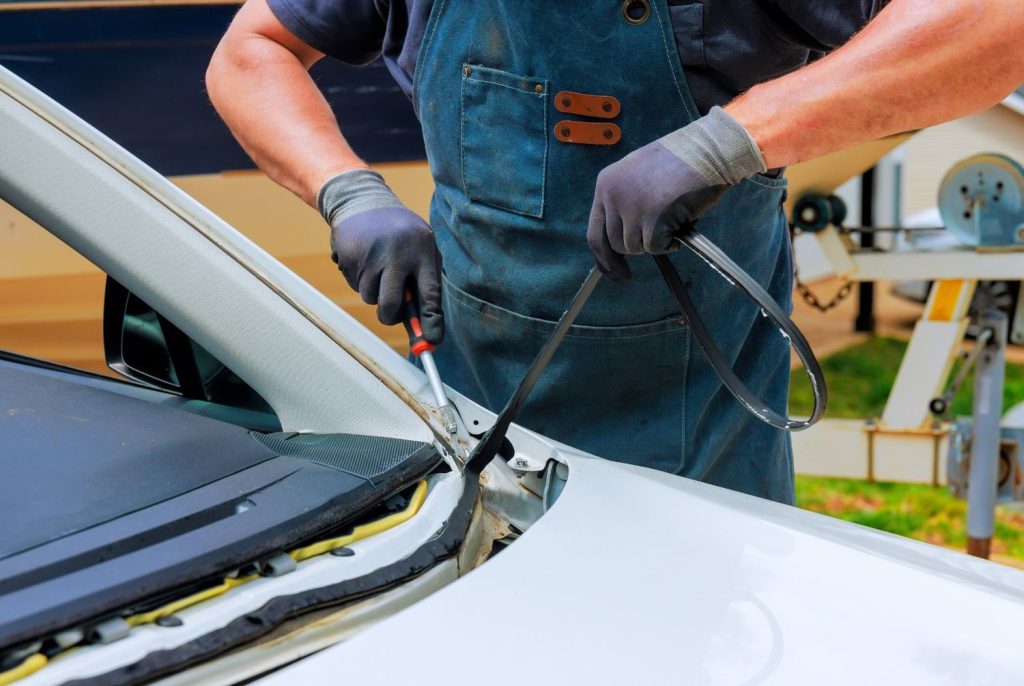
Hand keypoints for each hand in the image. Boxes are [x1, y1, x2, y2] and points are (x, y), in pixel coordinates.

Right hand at [320, 170, 443, 342]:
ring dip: (374, 292)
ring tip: (378, 268)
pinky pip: (354, 285)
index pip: (430, 294)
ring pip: (370, 298)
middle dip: (391, 317)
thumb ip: (425, 281)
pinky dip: (359, 279)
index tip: (431, 341)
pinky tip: (364, 259)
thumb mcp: (422, 246)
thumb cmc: (401, 233)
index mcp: (422, 251)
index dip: (430, 321)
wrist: (363, 200)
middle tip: (391, 314)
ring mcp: (370, 255)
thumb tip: (426, 326)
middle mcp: (397, 254)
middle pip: (392, 305)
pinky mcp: (349, 255)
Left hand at [587, 107, 765, 280]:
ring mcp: (631, 208)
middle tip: (656, 240)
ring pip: (636, 247)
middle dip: (636, 247)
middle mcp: (613, 196)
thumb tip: (622, 240)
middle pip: (616, 244)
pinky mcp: (652, 220)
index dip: (603, 257)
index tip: (612, 272)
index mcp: (605, 184)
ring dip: (655, 240)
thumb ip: (624, 203)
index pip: (595, 231)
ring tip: (672, 217)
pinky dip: (670, 242)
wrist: (708, 151)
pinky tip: (681, 222)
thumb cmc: (680, 162)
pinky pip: (656, 247)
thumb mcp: (638, 176)